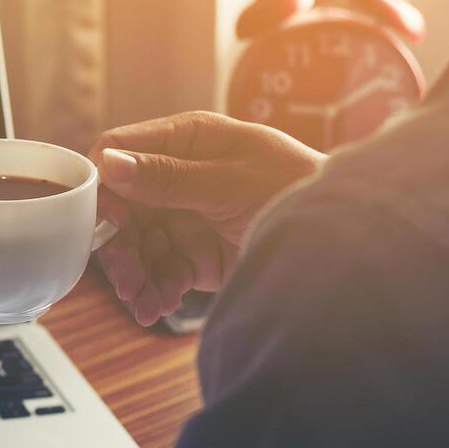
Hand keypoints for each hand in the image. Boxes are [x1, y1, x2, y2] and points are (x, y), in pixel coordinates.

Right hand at [89, 111, 324, 324]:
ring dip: (136, 276)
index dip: (105, 186)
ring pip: (139, 245)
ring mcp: (188, 217)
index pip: (121, 151)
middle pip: (124, 208)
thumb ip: (168, 177)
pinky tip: (157, 307)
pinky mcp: (199, 255)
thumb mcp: (229, 181)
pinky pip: (162, 272)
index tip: (109, 222)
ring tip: (143, 303)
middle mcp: (180, 176)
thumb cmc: (297, 188)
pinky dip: (156, 291)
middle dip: (120, 246)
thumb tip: (110, 164)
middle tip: (126, 280)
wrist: (343, 238)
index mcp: (188, 140)